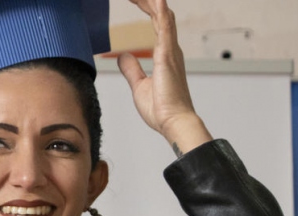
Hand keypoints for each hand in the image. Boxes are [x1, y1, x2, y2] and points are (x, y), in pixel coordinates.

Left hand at [117, 0, 211, 155]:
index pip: (157, 23)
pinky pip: (166, 28)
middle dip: (149, 0)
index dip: (148, 8)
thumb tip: (124, 56)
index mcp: (165, 54)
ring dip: (153, 1)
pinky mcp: (168, 57)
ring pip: (163, 16)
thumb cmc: (161, 108)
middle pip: (161, 14)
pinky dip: (161, 12)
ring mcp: (171, 51)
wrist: (173, 122)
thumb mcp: (139, 85)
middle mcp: (171, 49)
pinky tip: (158, 0)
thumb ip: (132, 69)